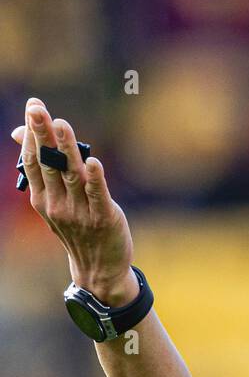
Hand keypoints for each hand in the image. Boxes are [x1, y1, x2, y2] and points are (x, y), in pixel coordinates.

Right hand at [12, 97, 136, 303]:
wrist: (99, 270)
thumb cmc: (77, 228)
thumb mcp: (52, 200)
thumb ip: (40, 168)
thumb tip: (18, 133)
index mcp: (42, 198)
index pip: (33, 161)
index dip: (32, 134)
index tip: (32, 106)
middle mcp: (57, 204)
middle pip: (49, 164)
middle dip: (43, 135)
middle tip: (38, 109)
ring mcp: (80, 213)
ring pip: (72, 175)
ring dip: (67, 149)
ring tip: (62, 124)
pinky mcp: (103, 219)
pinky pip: (98, 196)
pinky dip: (96, 179)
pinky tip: (94, 162)